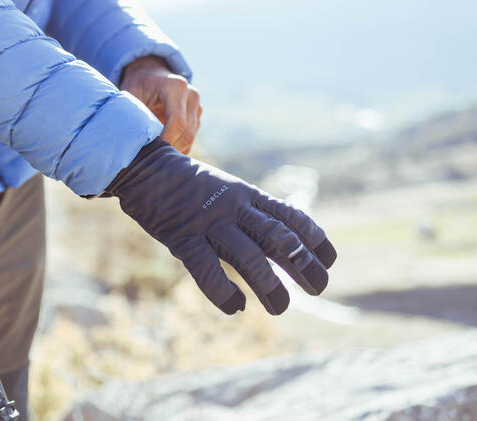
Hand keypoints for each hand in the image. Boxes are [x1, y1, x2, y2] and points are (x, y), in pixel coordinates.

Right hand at [107, 139, 335, 314]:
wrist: (147, 168)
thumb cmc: (191, 185)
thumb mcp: (228, 190)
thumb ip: (250, 214)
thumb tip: (281, 245)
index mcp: (247, 195)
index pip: (290, 216)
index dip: (314, 239)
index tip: (329, 260)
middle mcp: (234, 206)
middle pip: (278, 237)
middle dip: (303, 264)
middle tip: (319, 288)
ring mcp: (208, 222)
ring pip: (248, 256)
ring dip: (269, 285)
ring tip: (280, 308)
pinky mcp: (183, 237)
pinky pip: (208, 270)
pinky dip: (224, 293)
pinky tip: (238, 306)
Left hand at [119, 56, 200, 154]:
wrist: (152, 74)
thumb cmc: (139, 84)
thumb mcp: (131, 93)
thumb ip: (133, 113)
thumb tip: (127, 139)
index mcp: (176, 87)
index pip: (177, 122)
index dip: (167, 140)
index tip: (152, 152)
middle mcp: (191, 96)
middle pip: (186, 133)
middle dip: (171, 148)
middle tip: (152, 159)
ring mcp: (197, 107)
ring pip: (190, 138)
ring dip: (175, 150)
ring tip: (155, 157)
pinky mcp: (197, 116)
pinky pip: (190, 138)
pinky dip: (178, 148)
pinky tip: (163, 152)